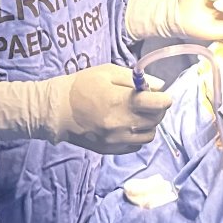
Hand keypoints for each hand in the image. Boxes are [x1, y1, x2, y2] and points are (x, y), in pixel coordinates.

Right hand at [0, 66, 172, 153]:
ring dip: (149, 124)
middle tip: (150, 102)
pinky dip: (138, 136)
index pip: (157, 104)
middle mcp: (122, 124)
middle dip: (158, 110)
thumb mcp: (108, 72)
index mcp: (121, 101)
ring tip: (139, 114)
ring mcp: (116, 140)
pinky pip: (136, 146)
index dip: (165, 99)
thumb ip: (135, 78)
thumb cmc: (82, 85)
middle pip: (156, 120)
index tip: (164, 95)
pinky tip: (129, 126)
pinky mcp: (111, 150)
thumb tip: (159, 85)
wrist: (57, 110)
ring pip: (149, 136)